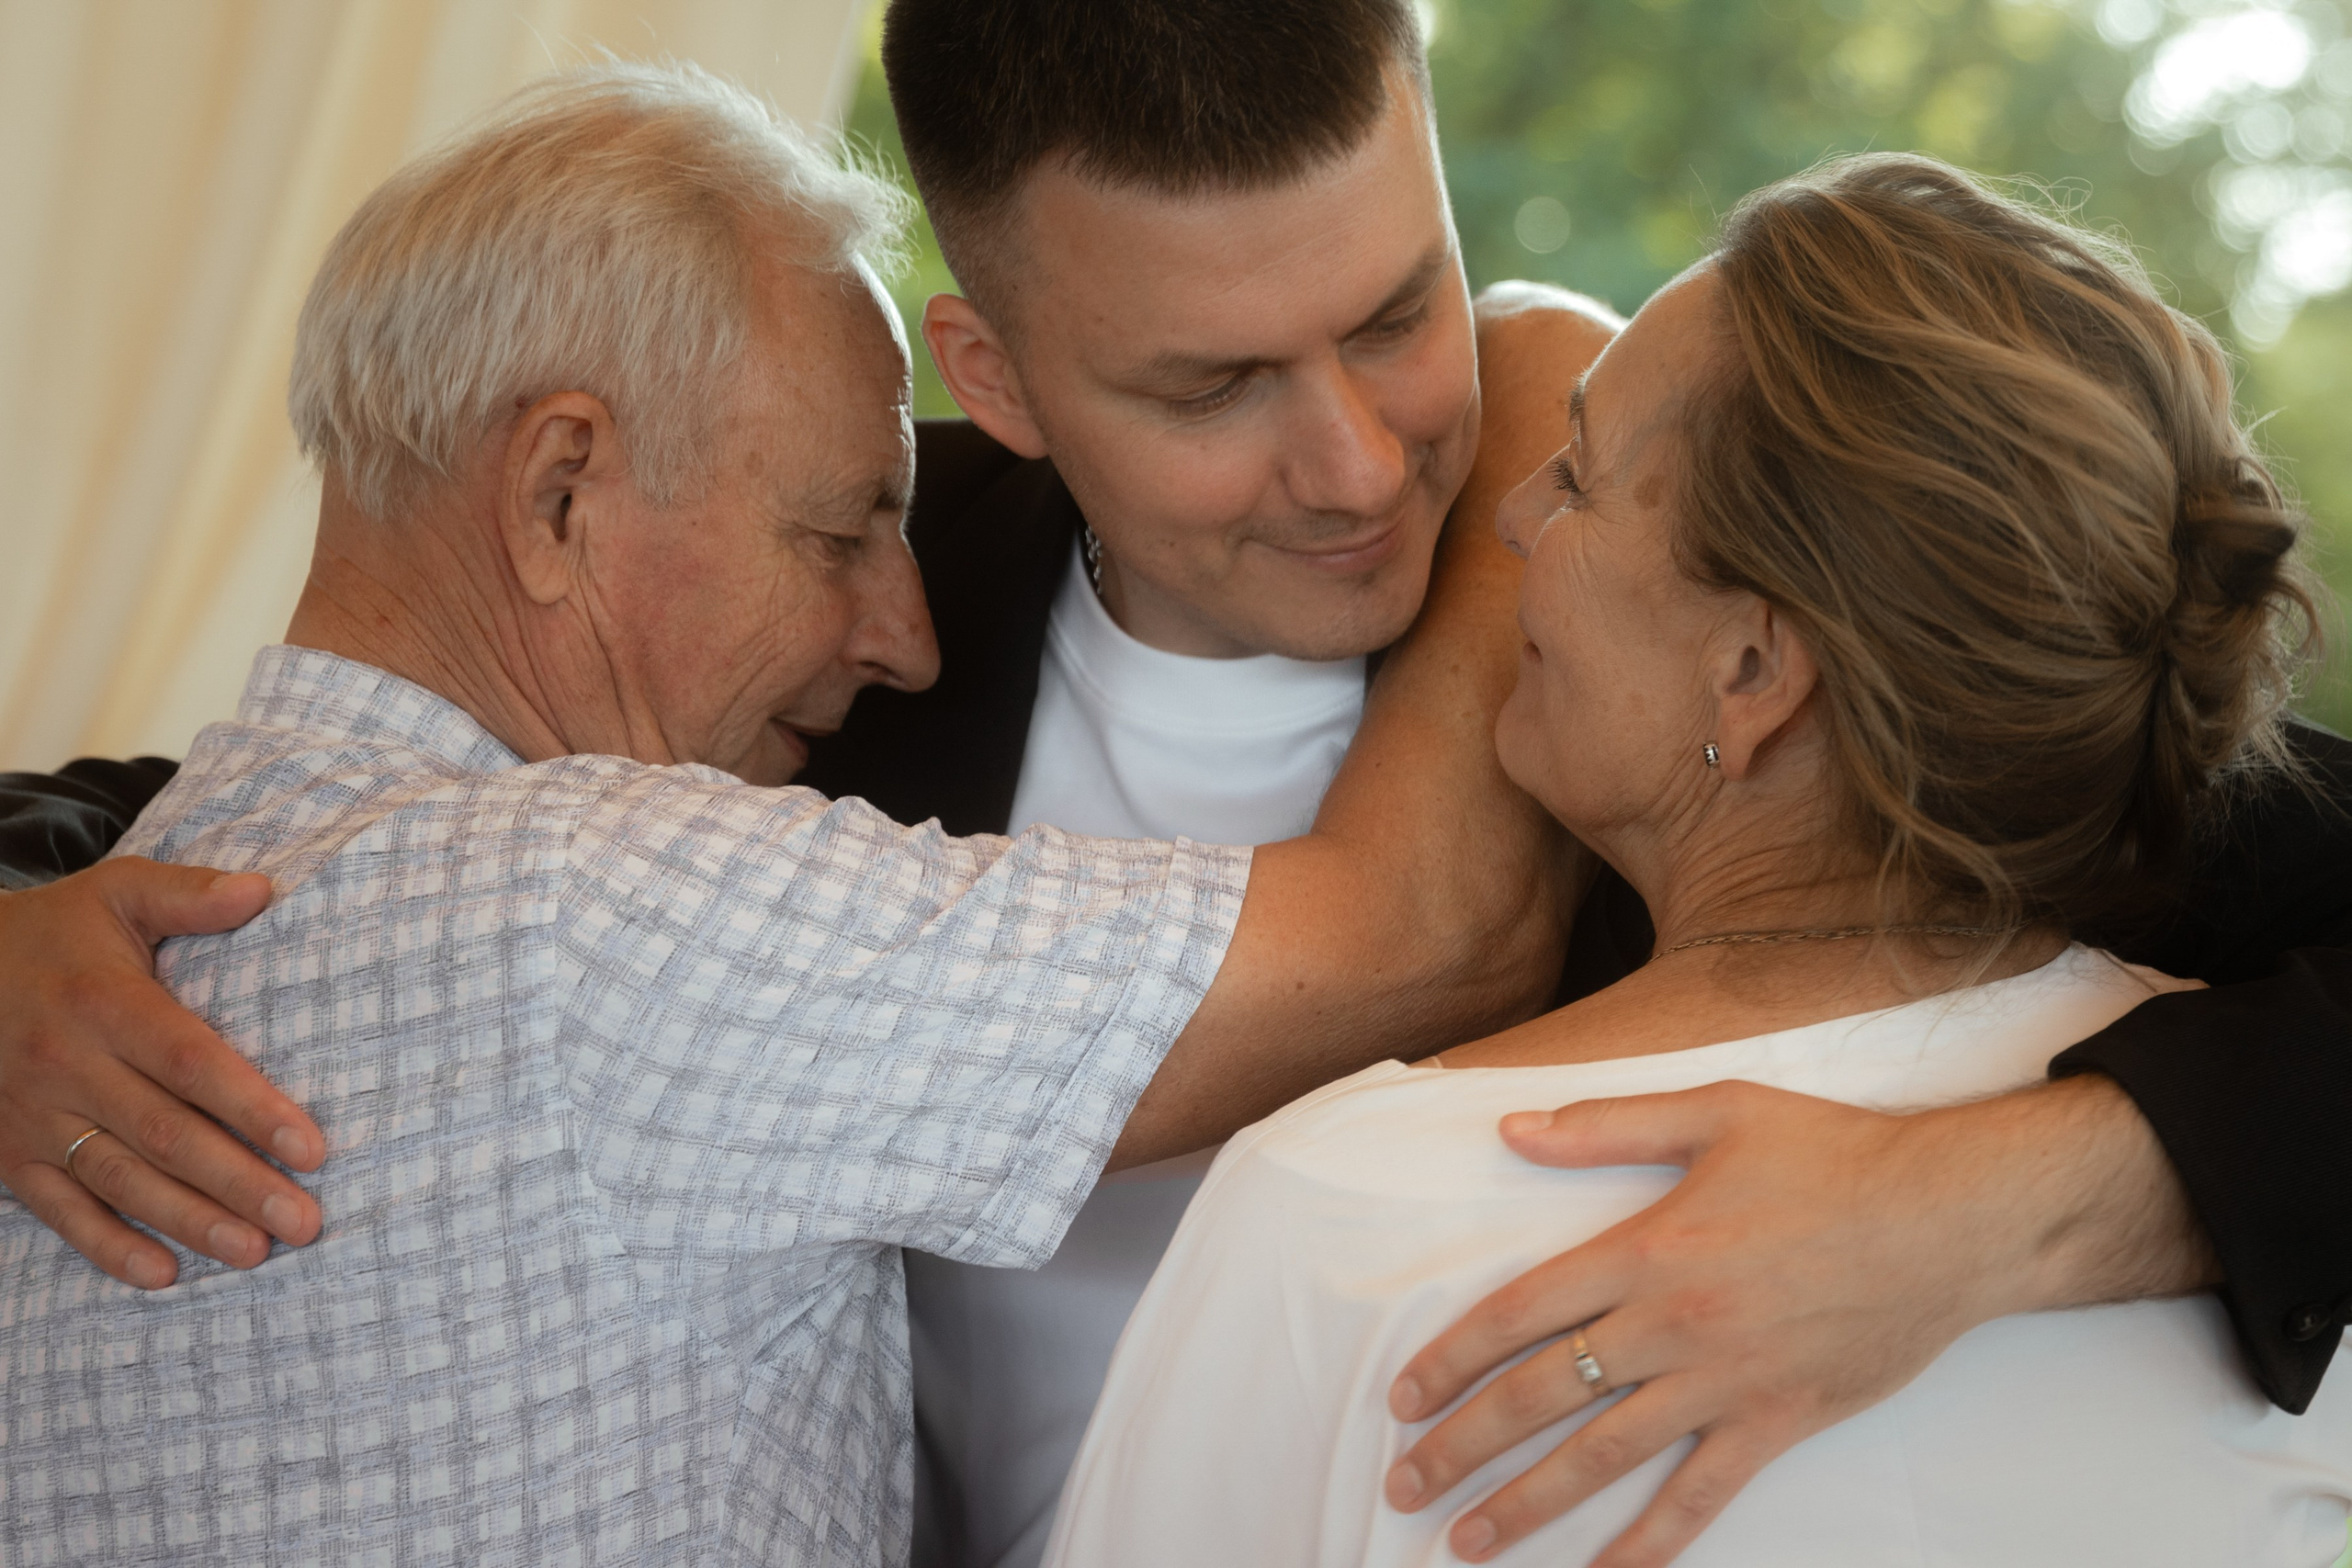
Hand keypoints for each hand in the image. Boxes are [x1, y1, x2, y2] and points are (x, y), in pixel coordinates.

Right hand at [0, 858, 324, 1286]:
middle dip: (239, 1183)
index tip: (312, 1148)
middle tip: (305, 1222)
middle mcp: (68, 1065)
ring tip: (255, 1252)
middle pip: (166, 1134)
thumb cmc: (56, 933)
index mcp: (105, 1003)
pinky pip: (59, 1209)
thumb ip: (189, 895)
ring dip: (190, 1222)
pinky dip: (107, 1246)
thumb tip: (265, 889)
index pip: (189, 1062)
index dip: (251, 1106)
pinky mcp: (11, 1154)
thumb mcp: (116, 894)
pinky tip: (162, 1274)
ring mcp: (35, 1115)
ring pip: (121, 1179)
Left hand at [1382, 1074, 2211, 1565]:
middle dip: (1462, 1447)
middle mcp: (1672, 1325)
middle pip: (1542, 1396)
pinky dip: (1648, 1546)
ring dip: (1527, 1505)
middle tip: (1402, 1485)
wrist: (1954, 1216)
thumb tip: (1512, 1127)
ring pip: (1603, 1458)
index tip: (1402, 1400)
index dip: (1451, 1361)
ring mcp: (1726, 1382)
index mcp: (1645, 1249)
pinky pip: (1700, 1498)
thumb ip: (1606, 1125)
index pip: (1518, 1315)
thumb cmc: (1832, 1155)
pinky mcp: (1779, 1422)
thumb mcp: (1715, 1112)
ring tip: (1465, 1542)